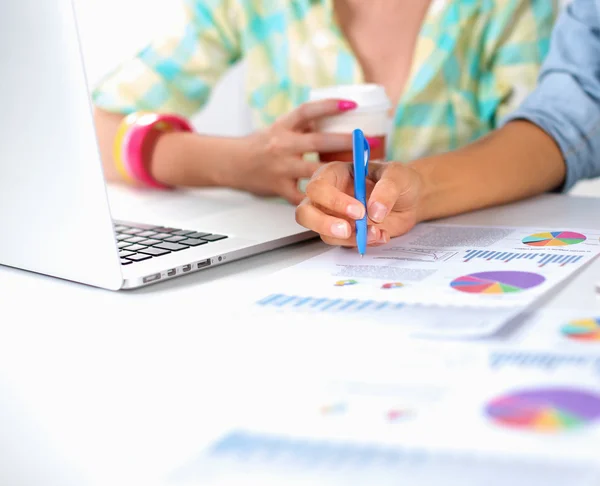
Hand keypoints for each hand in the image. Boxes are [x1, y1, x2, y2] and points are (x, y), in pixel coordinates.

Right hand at [230, 99, 357, 203]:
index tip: (352, 104)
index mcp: (283, 127)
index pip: (308, 111)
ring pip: (314, 171)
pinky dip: (320, 198)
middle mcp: (282, 145)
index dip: (330, 106)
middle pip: (318, 141)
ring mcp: (280, 168)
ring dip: (339, 173)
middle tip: (369, 142)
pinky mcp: (279, 188)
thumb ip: (305, 125)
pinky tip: (338, 200)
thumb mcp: (280, 128)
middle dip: (346, 142)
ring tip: (361, 175)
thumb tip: (336, 115)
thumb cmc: (260, 145)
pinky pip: (303, 196)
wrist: (231, 163)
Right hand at [295, 161, 423, 245]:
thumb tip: (374, 211)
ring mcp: (334, 217)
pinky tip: (381, 235)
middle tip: (347, 230)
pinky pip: (344, 244)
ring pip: (323, 233)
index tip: (359, 211)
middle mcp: (328, 196)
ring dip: (349, 238)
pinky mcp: (345, 233)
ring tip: (377, 232)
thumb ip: (387, 189)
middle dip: (323, 224)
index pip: (318, 187)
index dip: (333, 201)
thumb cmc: (399, 180)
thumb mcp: (398, 176)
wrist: (412, 200)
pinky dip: (362, 243)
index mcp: (334, 174)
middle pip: (305, 213)